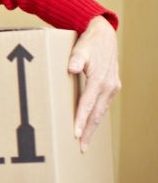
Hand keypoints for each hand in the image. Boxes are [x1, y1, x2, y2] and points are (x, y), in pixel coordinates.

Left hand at [68, 15, 120, 151]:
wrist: (104, 35)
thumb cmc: (89, 42)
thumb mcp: (80, 48)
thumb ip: (75, 59)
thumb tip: (71, 69)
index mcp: (100, 80)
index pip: (88, 105)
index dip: (81, 120)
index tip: (75, 133)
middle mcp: (109, 86)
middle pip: (97, 114)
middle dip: (89, 131)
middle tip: (81, 147)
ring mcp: (112, 87)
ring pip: (101, 112)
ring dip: (93, 127)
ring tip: (84, 142)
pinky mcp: (111, 87)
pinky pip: (103, 105)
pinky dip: (96, 116)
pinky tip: (90, 125)